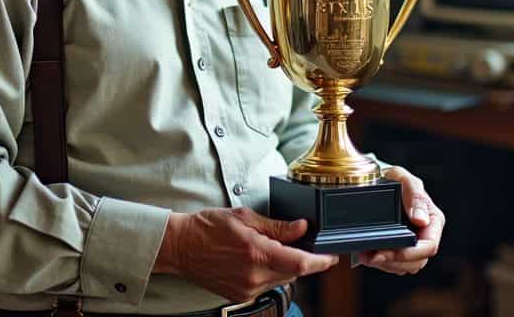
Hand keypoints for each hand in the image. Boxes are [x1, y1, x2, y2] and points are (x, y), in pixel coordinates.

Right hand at [154, 208, 338, 301]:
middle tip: (297, 243)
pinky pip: (266, 285)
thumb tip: (301, 227)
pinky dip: (270, 273)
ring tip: (269, 248)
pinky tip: (257, 259)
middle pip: (294, 272)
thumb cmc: (208, 228)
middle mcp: (254, 275)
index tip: (331, 256)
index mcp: (257, 253)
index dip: (321, 261)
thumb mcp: (245, 217)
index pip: (300, 263)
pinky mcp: (241, 295)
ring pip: (281, 280)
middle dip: (301, 259)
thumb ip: (276, 226)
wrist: (181, 247)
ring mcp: (247, 289)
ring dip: (285, 266)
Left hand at [361, 166, 443, 274]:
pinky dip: (380, 263)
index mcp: (433, 220)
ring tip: (366, 254)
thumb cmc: (394, 178)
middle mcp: (425, 235)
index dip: (410, 253)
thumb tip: (421, 220)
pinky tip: (367, 254)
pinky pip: (394, 265)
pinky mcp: (400, 250)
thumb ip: (414, 196)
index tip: (388, 251)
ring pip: (405, 267)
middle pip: (416, 262)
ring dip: (385, 264)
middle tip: (371, 256)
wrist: (379, 182)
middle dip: (394, 261)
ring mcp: (413, 244)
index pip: (429, 246)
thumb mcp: (403, 178)